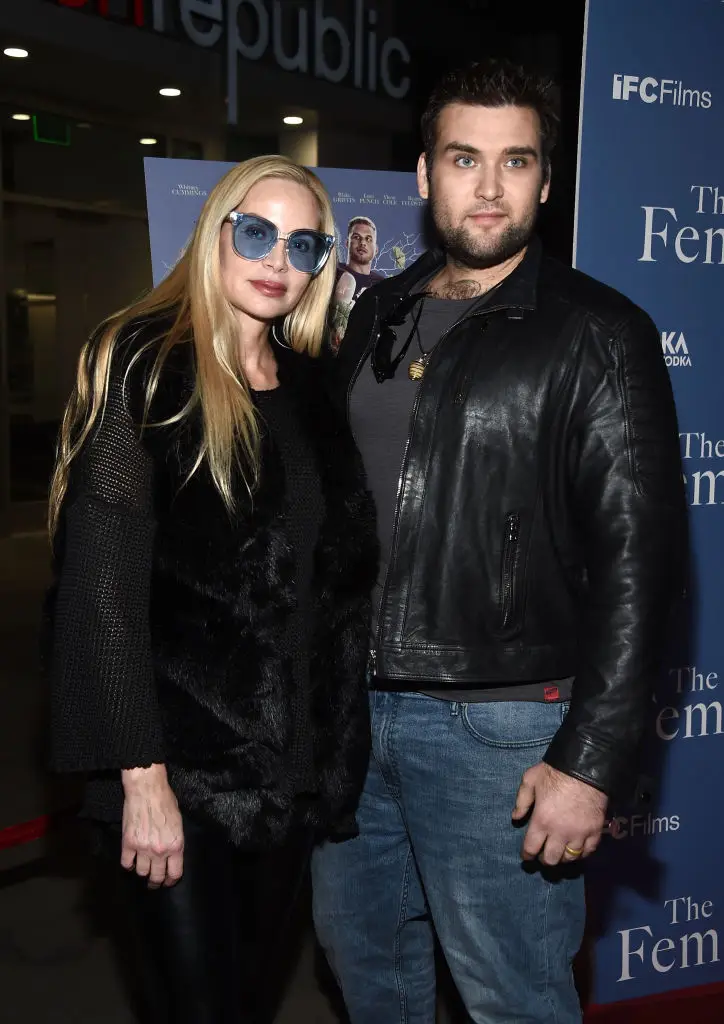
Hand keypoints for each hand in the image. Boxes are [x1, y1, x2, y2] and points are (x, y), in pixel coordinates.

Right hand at [121, 764, 183, 887]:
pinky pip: (126, 863)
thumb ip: (175, 841)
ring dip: (142, 873)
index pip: (174, 873)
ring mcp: (142, 848)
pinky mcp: (128, 843)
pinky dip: (128, 865)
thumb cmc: (166, 801)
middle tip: (154, 883)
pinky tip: (131, 862)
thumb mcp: (178, 822)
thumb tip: (173, 853)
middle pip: (156, 877)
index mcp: (175, 845)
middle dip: (156, 882)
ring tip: (143, 870)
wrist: (147, 790)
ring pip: (141, 873)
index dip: (171, 880)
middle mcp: (159, 851)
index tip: (168, 881)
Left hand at [512, 761, 607, 865]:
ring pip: (570, 858)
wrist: (585, 767)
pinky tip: (577, 850)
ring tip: (560, 852)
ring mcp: (579, 834)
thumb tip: (515, 818)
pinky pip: (588, 851)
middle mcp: (560, 832)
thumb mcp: (530, 780)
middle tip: (543, 855)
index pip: (531, 848)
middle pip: (551, 859)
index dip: (527, 855)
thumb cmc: (555, 772)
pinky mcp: (595, 831)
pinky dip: (582, 854)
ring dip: (563, 858)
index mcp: (542, 821)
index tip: (527, 856)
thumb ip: (522, 800)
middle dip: (545, 859)